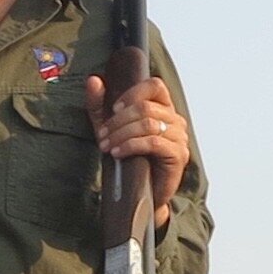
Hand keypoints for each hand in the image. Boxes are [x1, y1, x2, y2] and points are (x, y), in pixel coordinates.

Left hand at [84, 72, 191, 227]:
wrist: (141, 194)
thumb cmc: (129, 159)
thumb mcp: (109, 128)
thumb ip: (100, 105)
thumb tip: (93, 79)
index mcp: (163, 108)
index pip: (155, 85)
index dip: (132, 94)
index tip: (114, 109)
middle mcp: (175, 120)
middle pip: (146, 107)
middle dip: (118, 121)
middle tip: (102, 136)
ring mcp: (179, 137)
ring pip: (148, 124)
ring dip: (122, 134)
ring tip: (106, 146)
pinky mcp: (178, 155)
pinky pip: (154, 142)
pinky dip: (131, 145)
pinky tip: (118, 153)